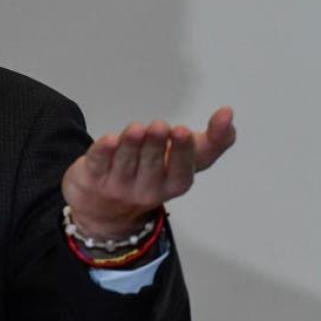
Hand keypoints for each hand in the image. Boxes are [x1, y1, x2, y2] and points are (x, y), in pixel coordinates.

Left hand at [61, 107, 235, 238]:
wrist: (103, 206)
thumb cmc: (150, 173)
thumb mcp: (181, 160)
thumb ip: (210, 141)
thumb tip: (228, 113)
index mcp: (173, 184)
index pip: (182, 173)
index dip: (185, 152)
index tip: (185, 131)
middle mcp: (147, 189)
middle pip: (153, 166)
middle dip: (157, 145)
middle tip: (160, 126)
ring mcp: (118, 186)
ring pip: (126, 164)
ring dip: (132, 145)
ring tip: (138, 128)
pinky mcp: (92, 179)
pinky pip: (99, 165)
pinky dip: (104, 151)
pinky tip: (109, 139)